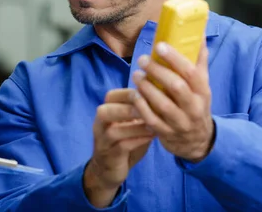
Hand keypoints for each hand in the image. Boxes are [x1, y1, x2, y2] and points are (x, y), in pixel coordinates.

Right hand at [83, 89, 153, 207]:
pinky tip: (151, 137)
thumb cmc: (124, 141)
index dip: (129, 92)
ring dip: (135, 126)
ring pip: (113, 131)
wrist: (108, 169)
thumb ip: (140, 111)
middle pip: (104, 111)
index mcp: (105, 112)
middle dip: (128, 107)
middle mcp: (100, 125)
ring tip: (154, 124)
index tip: (150, 93)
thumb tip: (161, 95)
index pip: (111, 96)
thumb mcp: (130, 124)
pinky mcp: (110, 156)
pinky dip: (137, 140)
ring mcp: (103, 141)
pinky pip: (122, 146)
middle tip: (149, 107)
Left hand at [132, 39, 214, 161]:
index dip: (175, 58)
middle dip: (157, 71)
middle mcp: (194, 107)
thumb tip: (197, 33)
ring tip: (136, 75)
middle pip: (176, 87)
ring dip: (146, 88)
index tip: (159, 46)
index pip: (191, 73)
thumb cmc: (196, 104)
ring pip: (162, 104)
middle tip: (142, 60)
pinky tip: (134, 95)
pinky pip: (151, 120)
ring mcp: (180, 122)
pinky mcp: (166, 133)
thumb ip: (198, 60)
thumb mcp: (202, 85)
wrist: (198, 141)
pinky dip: (141, 107)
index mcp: (203, 91)